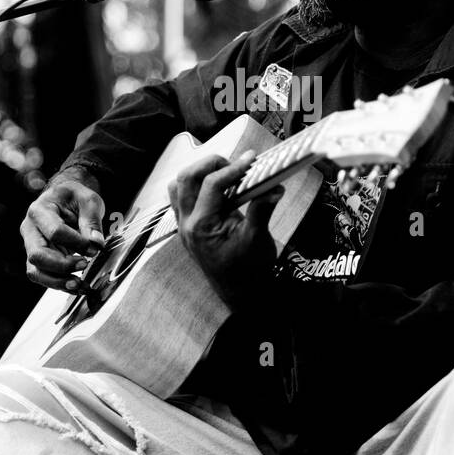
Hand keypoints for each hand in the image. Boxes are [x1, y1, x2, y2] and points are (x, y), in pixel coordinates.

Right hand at [21, 166, 106, 291]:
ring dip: (58, 281)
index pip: (55, 232)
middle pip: (37, 255)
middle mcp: (29, 229)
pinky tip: (79, 287)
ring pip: (36, 271)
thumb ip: (92, 220)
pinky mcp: (38, 258)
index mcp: (39, 210)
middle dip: (62, 265)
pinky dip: (60, 285)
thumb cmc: (75, 198)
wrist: (64, 200)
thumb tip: (96, 244)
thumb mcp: (88, 200)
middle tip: (85, 264)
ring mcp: (31, 245)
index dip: (76, 243)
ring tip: (80, 285)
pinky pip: (43, 276)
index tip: (96, 248)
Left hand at [168, 151, 283, 306]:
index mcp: (201, 226)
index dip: (233, 167)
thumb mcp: (258, 239)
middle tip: (236, 164)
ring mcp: (184, 226)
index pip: (211, 184)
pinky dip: (196, 186)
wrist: (242, 294)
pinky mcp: (189, 227)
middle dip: (211, 164)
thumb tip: (275, 186)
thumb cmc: (249, 271)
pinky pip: (182, 198)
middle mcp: (187, 224)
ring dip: (198, 173)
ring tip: (224, 173)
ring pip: (178, 186)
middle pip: (186, 178)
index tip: (251, 159)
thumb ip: (263, 208)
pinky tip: (218, 188)